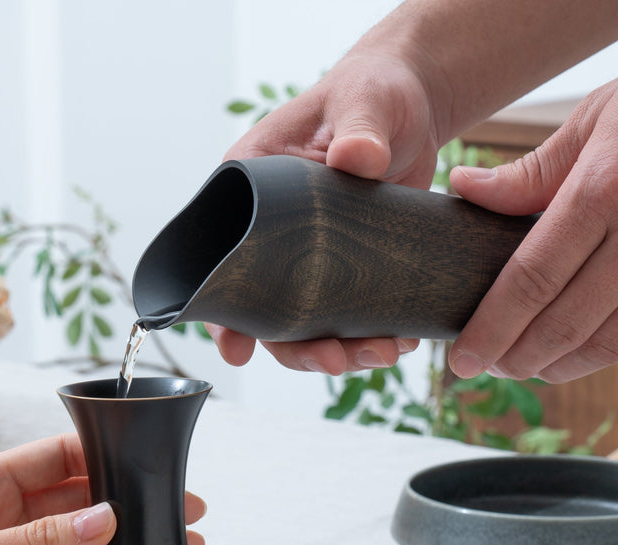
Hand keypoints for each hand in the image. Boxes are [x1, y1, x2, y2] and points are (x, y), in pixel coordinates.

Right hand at [211, 48, 435, 372]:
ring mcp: (310, 258)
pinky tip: (397, 341)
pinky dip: (370, 334)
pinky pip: (349, 314)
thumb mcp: (362, 103)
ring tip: (381, 355)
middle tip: (336, 361)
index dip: (223, 313)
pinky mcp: (348, 268)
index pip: (222, 259)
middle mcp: (272, 235)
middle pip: (267, 309)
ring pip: (308, 322)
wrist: (412, 109)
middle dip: (299, 347)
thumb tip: (358, 159)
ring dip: (339, 349)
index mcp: (251, 193)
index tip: (237, 352)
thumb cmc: (371, 92)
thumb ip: (358, 130)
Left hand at [449, 79, 617, 382]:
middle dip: (517, 357)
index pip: (532, 277)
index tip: (461, 359)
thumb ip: (530, 171)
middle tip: (485, 368)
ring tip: (523, 365)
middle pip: (566, 321)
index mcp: (603, 190)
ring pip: (608, 341)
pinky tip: (572, 353)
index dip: (492, 327)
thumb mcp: (595, 120)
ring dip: (559, 364)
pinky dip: (599, 353)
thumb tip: (463, 187)